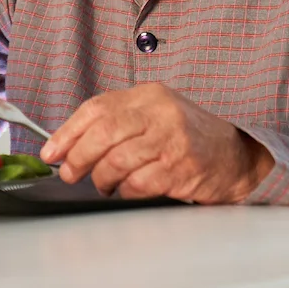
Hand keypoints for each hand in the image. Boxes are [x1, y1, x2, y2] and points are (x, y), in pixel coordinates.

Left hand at [40, 83, 273, 202]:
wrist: (238, 155)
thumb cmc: (188, 137)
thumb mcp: (154, 116)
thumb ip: (118, 123)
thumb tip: (69, 144)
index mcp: (148, 95)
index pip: (97, 108)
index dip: (68, 131)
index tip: (50, 151)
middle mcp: (161, 112)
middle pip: (103, 132)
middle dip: (78, 157)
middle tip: (69, 173)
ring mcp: (173, 140)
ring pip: (117, 161)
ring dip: (101, 179)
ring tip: (103, 185)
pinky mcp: (182, 168)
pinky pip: (139, 184)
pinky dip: (126, 192)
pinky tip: (127, 192)